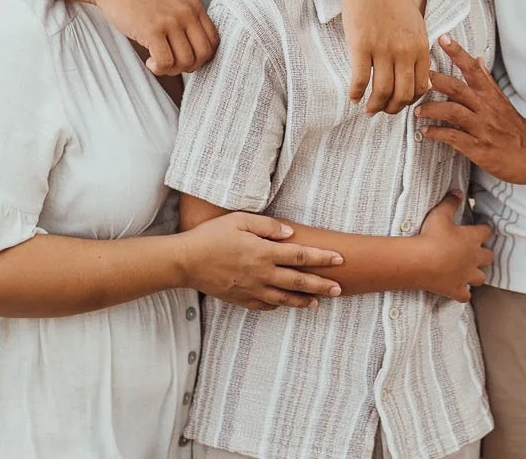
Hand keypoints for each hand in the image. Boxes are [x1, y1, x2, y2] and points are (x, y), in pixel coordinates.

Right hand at [93, 0, 216, 76]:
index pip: (213, 42)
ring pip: (185, 62)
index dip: (201, 57)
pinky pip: (165, 62)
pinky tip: (149, 61)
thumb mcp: (172, 2)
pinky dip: (158, 68)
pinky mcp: (152, 30)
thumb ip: (186, 21)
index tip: (184, 58)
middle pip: (203, 55)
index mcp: (194, 6)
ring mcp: (171, 21)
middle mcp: (187, 13)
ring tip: (158, 62)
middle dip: (188, 67)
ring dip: (171, 69)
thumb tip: (194, 55)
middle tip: (171, 63)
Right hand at [177, 212, 344, 309]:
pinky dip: (277, 306)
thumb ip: (268, 227)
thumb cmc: (212, 235)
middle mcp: (261, 274)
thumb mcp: (240, 221)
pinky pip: (264, 305)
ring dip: (303, 301)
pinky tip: (284, 305)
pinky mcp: (240, 299)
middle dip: (321, 285)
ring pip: (284, 298)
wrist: (186, 261)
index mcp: (264, 252)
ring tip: (318, 302)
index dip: (322, 259)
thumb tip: (291, 234)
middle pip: (298, 281)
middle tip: (339, 289)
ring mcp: (251, 289)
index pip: (300, 256)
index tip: (339, 260)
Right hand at [340, 0, 431, 114]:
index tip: (399, 103)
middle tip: (382, 111)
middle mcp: (404, 51)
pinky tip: (353, 97)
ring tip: (368, 109)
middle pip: (402, 95)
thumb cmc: (393, 0)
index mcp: (420, 47)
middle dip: (392, 109)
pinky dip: (356, 94)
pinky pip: (360, 80)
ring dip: (374, 106)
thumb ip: (420, 51)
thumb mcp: (416, 24)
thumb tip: (425, 81)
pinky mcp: (361, 45)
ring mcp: (383, 49)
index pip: (421, 87)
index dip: (410, 101)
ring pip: (381, 92)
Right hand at [413, 192, 492, 301]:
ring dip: (476, 275)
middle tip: (477, 252)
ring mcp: (466, 276)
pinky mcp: (456, 290)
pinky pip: (465, 296)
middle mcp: (473, 258)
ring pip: (480, 278)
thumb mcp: (440, 214)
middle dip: (484, 255)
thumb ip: (451, 202)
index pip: (486, 231)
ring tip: (470, 272)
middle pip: (488, 257)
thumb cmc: (431, 237)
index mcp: (472, 238)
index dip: (484, 229)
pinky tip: (459, 291)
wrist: (422, 262)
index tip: (482, 228)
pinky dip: (463, 294)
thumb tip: (458, 191)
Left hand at [420, 37, 525, 183]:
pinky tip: (426, 132)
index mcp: (491, 96)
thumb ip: (487, 81)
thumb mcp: (503, 101)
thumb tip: (478, 60)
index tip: (442, 39)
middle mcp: (486, 109)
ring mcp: (482, 128)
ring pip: (452, 111)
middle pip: (457, 88)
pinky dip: (437, 133)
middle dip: (435, 80)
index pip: (473, 68)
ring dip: (431, 109)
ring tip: (417, 110)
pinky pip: (453, 137)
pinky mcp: (478, 148)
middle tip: (417, 76)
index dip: (457, 52)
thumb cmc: (517, 130)